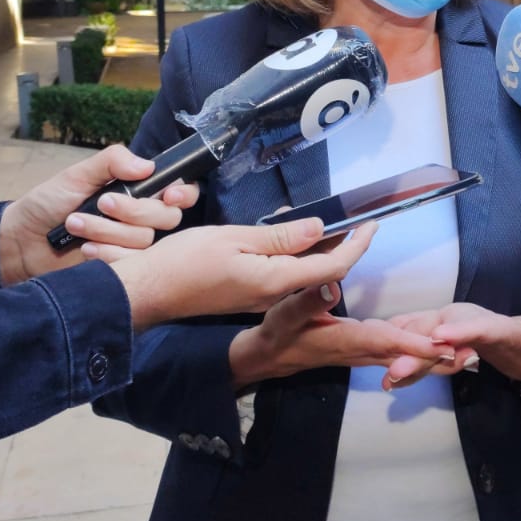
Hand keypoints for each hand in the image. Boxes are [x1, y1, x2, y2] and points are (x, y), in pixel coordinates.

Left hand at [0, 145, 202, 284]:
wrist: (20, 242)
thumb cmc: (47, 204)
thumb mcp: (77, 175)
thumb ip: (112, 162)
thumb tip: (147, 166)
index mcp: (136, 192)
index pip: (179, 192)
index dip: (184, 193)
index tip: (170, 194)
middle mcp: (140, 219)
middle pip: (167, 216)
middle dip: (134, 209)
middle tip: (102, 203)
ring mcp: (131, 247)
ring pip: (144, 239)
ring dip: (108, 230)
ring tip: (75, 224)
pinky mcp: (120, 269)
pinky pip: (131, 263)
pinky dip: (107, 253)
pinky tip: (85, 249)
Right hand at [115, 219, 377, 330]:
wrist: (149, 292)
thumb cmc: (184, 262)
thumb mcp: (234, 239)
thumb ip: (280, 237)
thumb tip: (319, 229)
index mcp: (274, 282)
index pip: (331, 268)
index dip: (356, 246)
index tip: (371, 225)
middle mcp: (274, 296)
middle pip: (323, 275)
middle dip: (345, 248)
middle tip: (357, 222)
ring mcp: (262, 299)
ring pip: (306, 276)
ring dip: (322, 252)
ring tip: (331, 225)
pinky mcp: (250, 296)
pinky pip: (287, 278)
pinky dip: (299, 258)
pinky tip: (296, 238)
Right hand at [227, 275, 453, 388]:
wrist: (268, 358)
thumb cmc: (276, 334)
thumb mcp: (284, 315)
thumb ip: (308, 302)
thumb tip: (332, 288)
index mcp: (345, 339)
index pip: (385, 341)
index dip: (414, 343)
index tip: (442, 346)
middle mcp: (359, 351)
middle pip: (404, 356)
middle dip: (437, 357)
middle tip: (471, 356)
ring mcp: (363, 354)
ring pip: (404, 358)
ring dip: (433, 359)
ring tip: (466, 356)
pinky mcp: (363, 352)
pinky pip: (397, 355)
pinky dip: (418, 354)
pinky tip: (437, 352)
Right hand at [380, 302, 520, 388]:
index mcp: (499, 322)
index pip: (480, 326)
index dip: (462, 332)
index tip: (443, 338)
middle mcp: (470, 321)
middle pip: (441, 333)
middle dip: (420, 347)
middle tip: (398, 366)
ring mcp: (453, 332)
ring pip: (424, 342)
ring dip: (406, 357)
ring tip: (389, 376)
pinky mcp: (444, 346)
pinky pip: (420, 353)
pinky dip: (406, 363)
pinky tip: (390, 379)